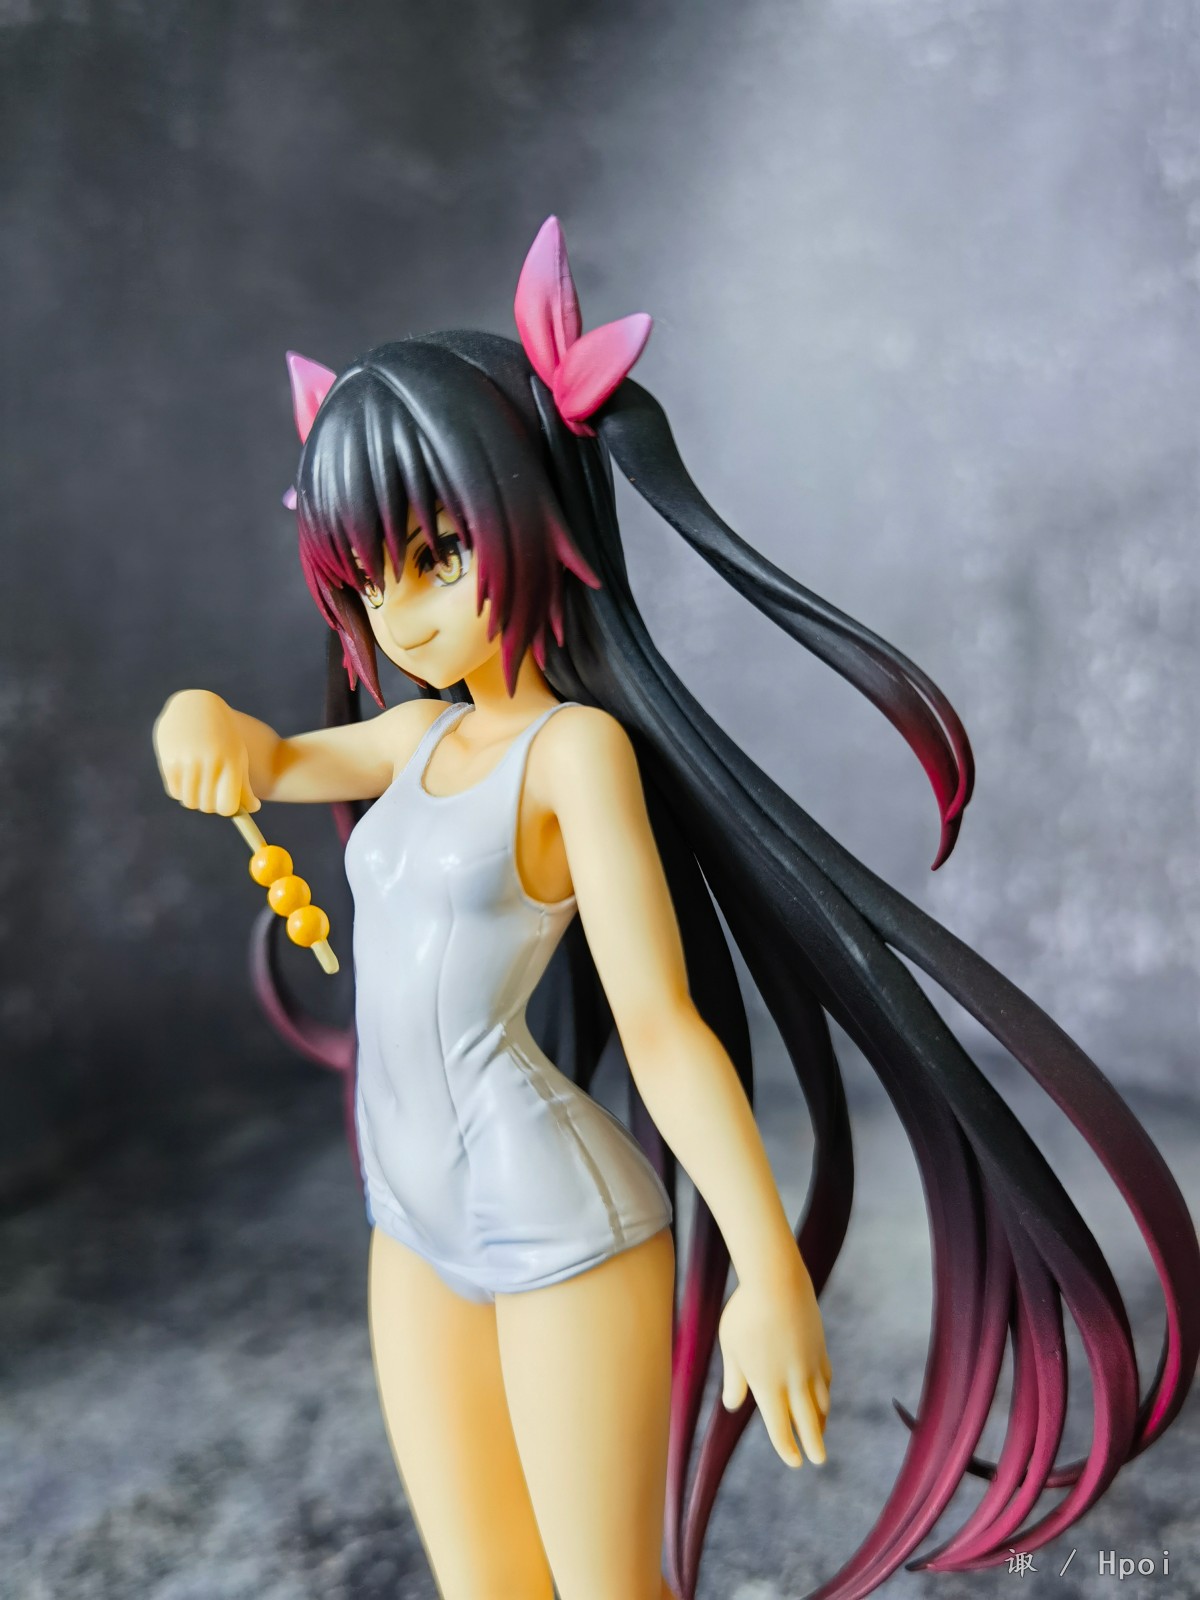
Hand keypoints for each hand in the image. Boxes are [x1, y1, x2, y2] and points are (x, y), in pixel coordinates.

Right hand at [153, 690, 259, 814]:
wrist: (195, 706)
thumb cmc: (223, 736)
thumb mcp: (237, 756)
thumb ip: (245, 785)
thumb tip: (253, 810)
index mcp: (232, 761)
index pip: (227, 806)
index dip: (226, 809)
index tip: (226, 803)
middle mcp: (211, 761)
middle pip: (207, 806)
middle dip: (210, 805)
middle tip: (211, 796)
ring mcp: (188, 761)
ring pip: (189, 801)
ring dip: (194, 799)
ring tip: (200, 787)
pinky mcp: (168, 760)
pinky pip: (174, 791)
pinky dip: (181, 791)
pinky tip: (187, 779)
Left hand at [718, 1265, 831, 1467]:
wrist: (776, 1282)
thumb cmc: (745, 1314)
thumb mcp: (731, 1348)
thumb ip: (734, 1380)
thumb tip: (733, 1404)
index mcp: (768, 1386)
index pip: (779, 1427)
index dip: (787, 1447)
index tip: (795, 1461)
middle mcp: (794, 1380)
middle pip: (808, 1421)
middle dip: (814, 1443)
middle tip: (819, 1459)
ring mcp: (810, 1363)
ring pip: (821, 1401)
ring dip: (821, 1420)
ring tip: (819, 1431)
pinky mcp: (820, 1346)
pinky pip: (826, 1378)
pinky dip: (825, 1392)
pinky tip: (823, 1396)